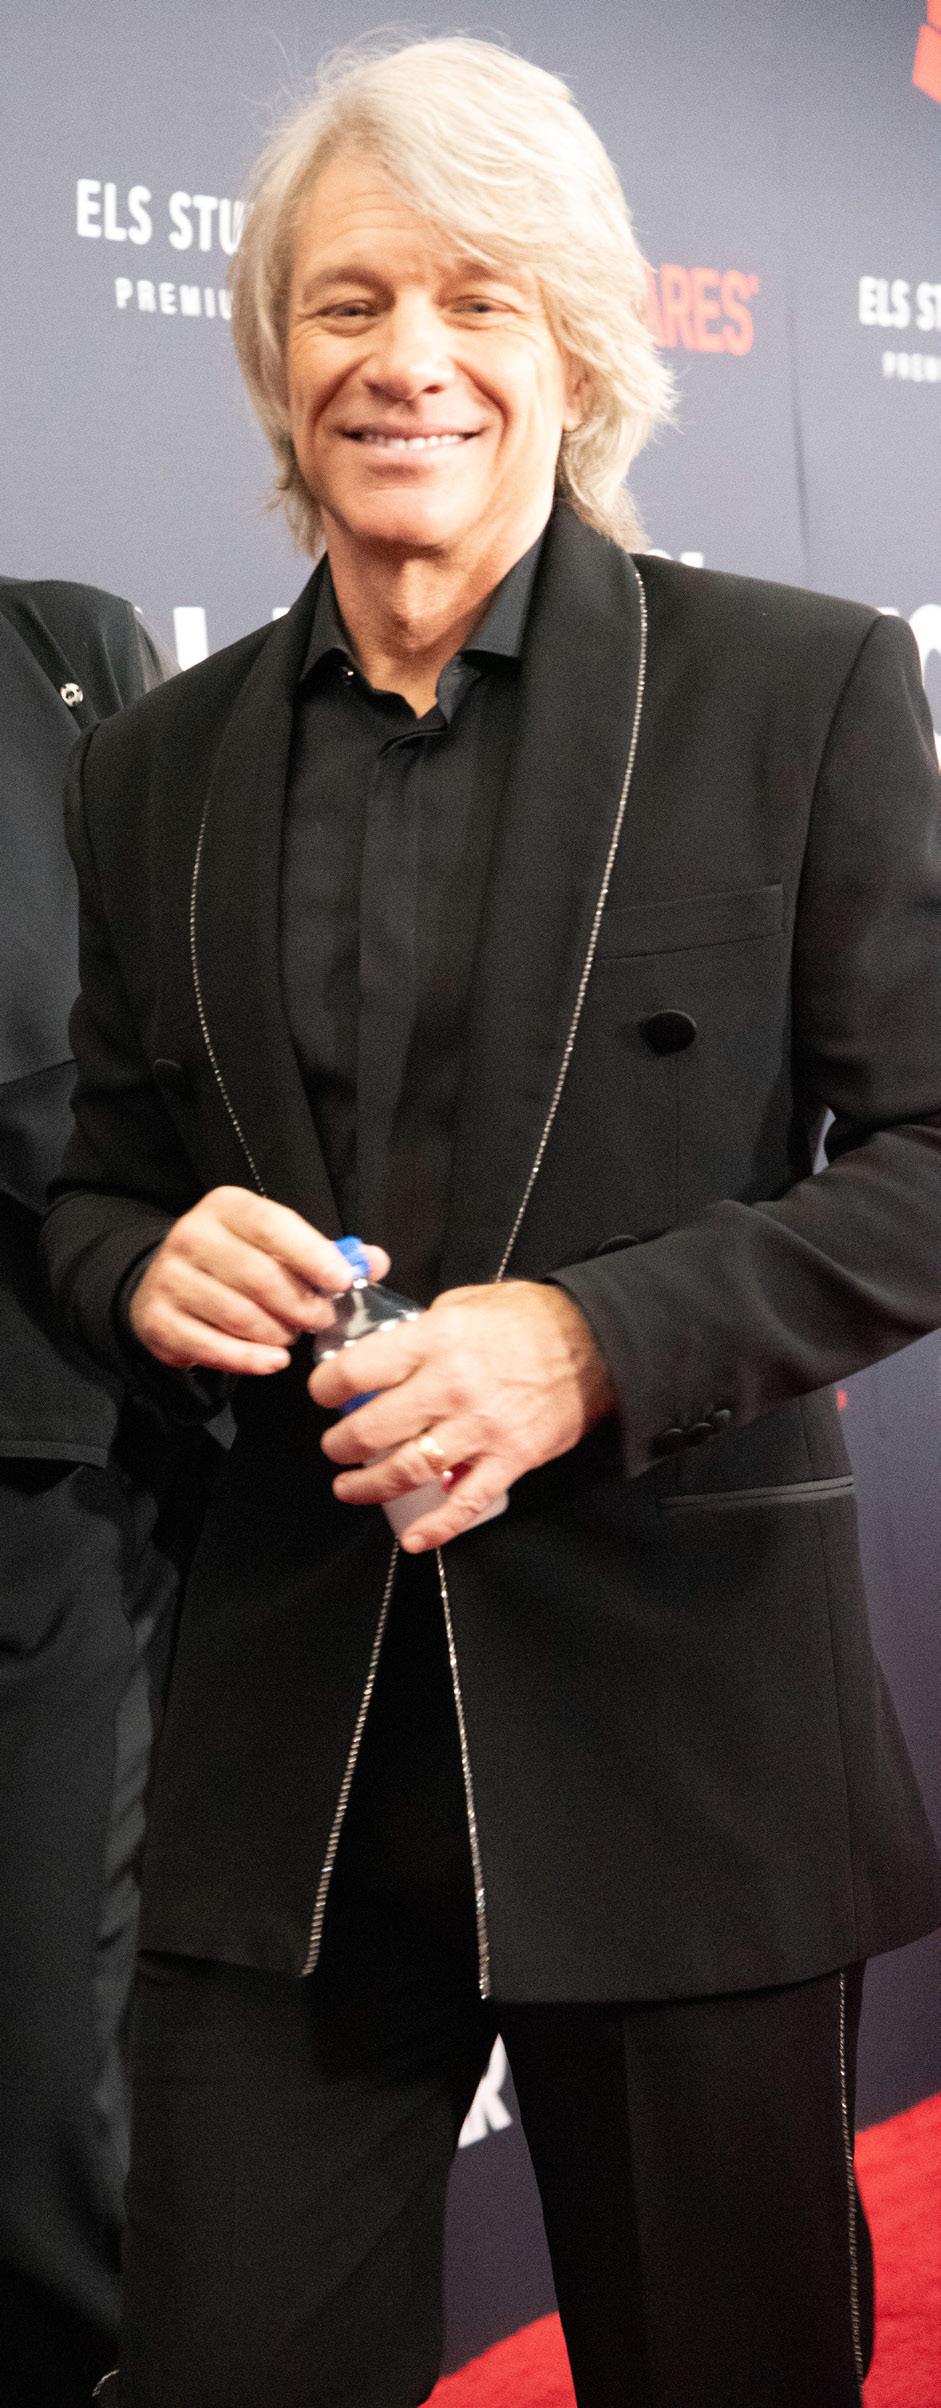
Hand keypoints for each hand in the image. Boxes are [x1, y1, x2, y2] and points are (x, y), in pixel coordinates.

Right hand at [128, 1187, 388, 1374]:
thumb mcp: (280, 1246)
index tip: (341, 1281)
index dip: (311, 1254)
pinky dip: (250, 1360)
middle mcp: (191, 1235)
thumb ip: (329, 1254)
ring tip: (290, 1335)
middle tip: (321, 1320)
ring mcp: (169, 1279)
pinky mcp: (157, 1321)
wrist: (170, 1286)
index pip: (271, 1225)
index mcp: (226, 1207)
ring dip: (277, 1334)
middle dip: (300, 1305)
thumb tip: (375, 1262)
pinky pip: (213, 1348)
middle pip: (258, 1276)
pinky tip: (274, 1362)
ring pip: (239, 1316)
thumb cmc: (241, 1263)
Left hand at [308, 1279, 616, 1549]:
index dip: (326, 1388)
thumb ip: (422, 1327)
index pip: (359, 1371)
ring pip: (408, 1469)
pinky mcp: (510, 1459)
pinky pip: (467, 1502)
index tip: (322, 1394)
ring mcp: (480, 1429)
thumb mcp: (466, 1303)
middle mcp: (450, 1388)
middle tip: (335, 1447)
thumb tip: (386, 1347)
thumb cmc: (530, 1319)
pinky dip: (438, 1526)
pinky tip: (414, 1538)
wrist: (597, 1345)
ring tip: (351, 1488)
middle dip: (341, 1445)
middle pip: (373, 1429)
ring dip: (370, 1486)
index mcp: (435, 1343)